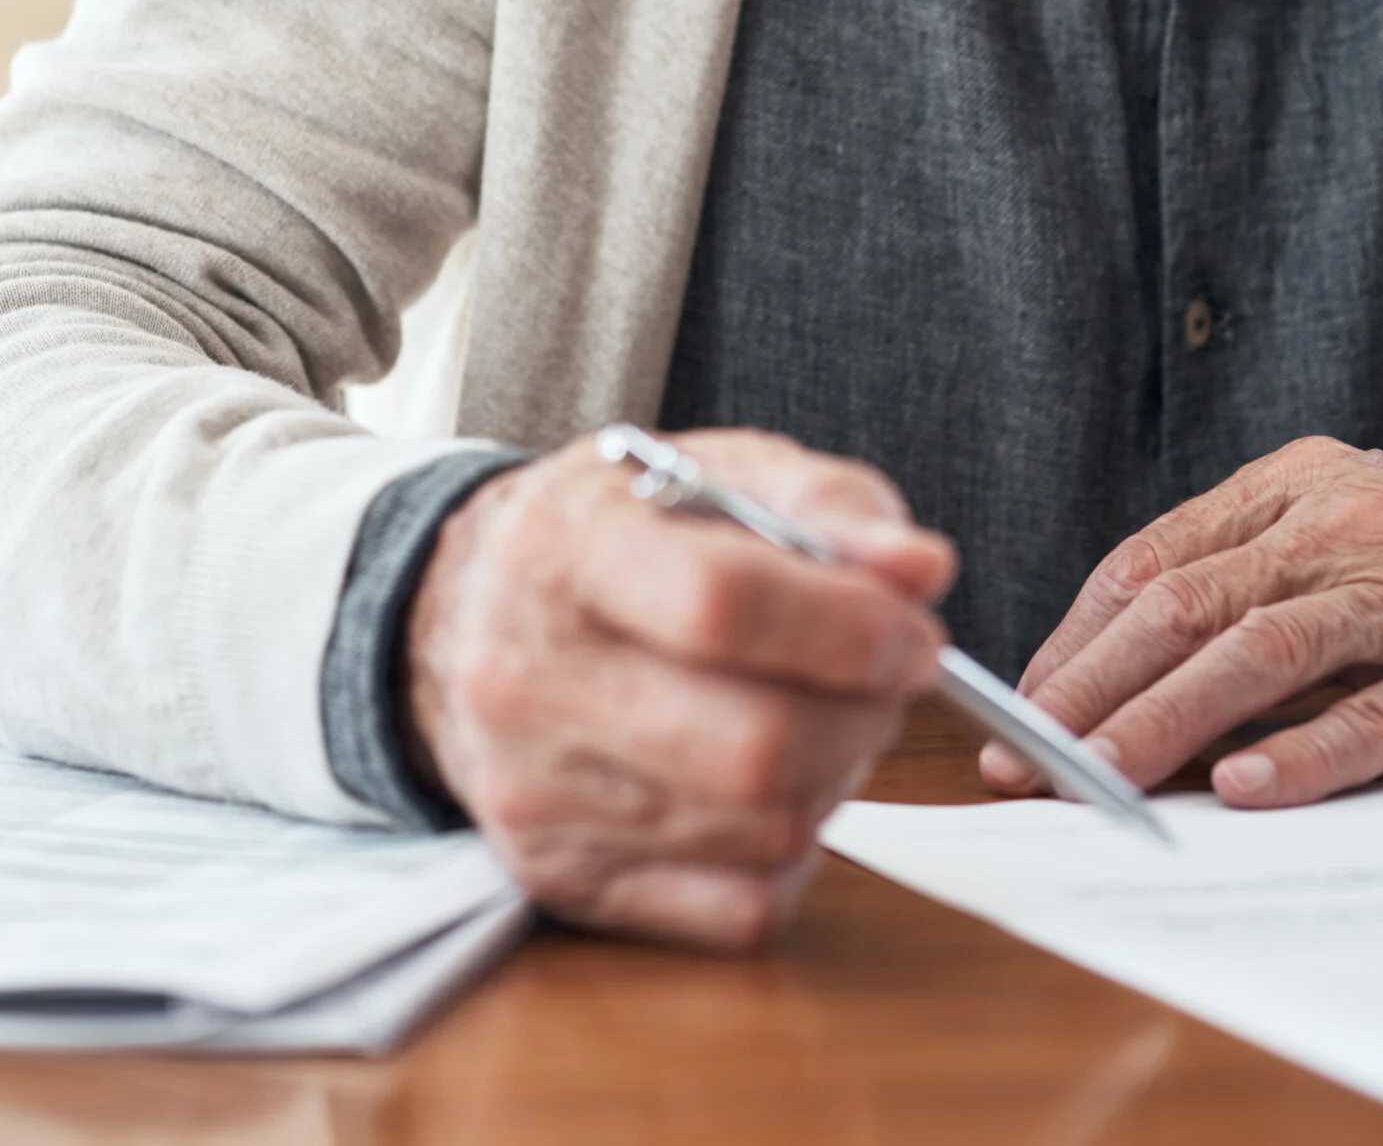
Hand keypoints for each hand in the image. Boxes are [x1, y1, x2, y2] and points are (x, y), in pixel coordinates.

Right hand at [408, 429, 953, 948]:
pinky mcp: (562, 879)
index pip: (721, 604)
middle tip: (882, 680)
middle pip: (755, 746)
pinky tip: (771, 788)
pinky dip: (792, 854)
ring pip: (764, 830)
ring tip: (819, 719)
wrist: (464, 617)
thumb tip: (918, 571)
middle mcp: (528, 679)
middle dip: (863, 716)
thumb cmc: (613, 539)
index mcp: (565, 550)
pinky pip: (741, 909)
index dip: (849, 629)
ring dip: (835, 779)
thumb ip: (827, 505)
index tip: (914, 634)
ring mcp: (535, 794)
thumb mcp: (711, 474)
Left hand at [984, 438, 1382, 809]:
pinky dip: (1301, 756)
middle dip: (1093, 687)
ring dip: (1165, 722)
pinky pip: (1375, 719)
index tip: (1019, 708)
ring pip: (1262, 655)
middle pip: (1189, 604)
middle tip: (1028, 759)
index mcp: (1296, 483)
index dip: (1078, 639)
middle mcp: (1346, 527)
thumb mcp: (1344, 527)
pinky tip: (1241, 789)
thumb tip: (1111, 677)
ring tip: (1099, 778)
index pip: (1154, 561)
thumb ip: (1244, 576)